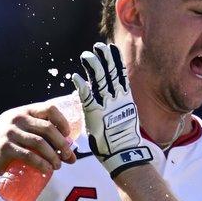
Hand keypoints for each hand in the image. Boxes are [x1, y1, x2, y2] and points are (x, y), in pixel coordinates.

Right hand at [0, 102, 78, 187]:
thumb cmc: (10, 145)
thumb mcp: (24, 134)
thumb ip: (43, 139)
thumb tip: (71, 155)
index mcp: (24, 111)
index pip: (49, 108)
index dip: (62, 122)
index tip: (67, 135)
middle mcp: (17, 118)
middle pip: (48, 128)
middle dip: (62, 144)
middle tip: (67, 156)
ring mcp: (9, 132)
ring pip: (40, 143)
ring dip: (53, 156)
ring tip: (57, 166)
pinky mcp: (5, 147)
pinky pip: (28, 155)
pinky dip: (41, 164)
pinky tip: (47, 169)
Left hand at [72, 41, 153, 175]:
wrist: (125, 153)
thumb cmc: (124, 142)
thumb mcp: (125, 122)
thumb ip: (118, 112)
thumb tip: (114, 112)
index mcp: (125, 99)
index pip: (119, 75)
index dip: (114, 62)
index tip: (111, 50)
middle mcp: (117, 99)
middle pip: (110, 73)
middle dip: (104, 59)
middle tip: (98, 47)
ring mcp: (107, 104)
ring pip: (100, 80)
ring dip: (93, 66)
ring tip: (88, 54)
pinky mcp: (96, 113)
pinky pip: (86, 96)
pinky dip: (81, 86)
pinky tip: (75, 77)